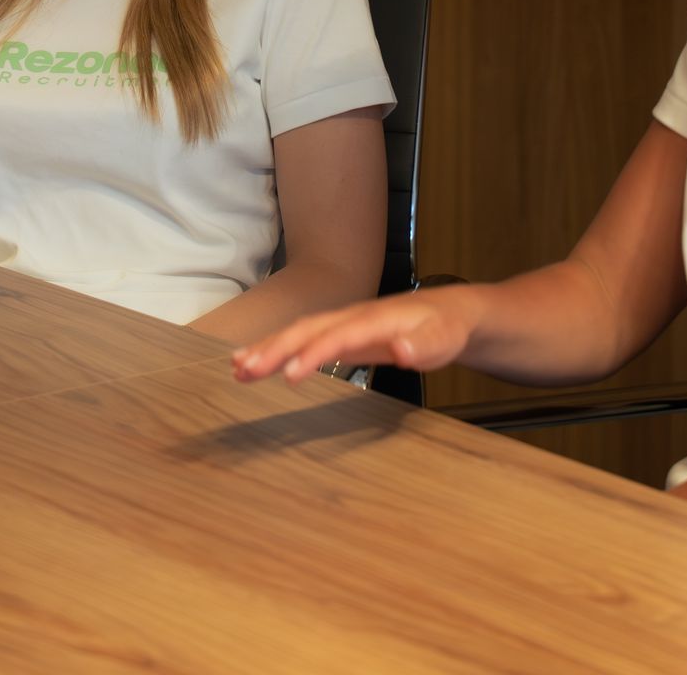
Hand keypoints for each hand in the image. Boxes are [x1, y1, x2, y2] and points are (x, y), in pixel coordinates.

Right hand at [230, 290, 479, 385]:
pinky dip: (275, 350)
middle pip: (308, 330)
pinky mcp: (338, 335)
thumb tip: (405, 352)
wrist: (449, 312)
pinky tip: (252, 365)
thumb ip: (426, 344)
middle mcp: (352, 317)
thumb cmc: (444, 328)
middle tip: (245, 369)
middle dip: (276, 348)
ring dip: (268, 349)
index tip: (290, 374)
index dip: (315, 353)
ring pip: (298, 332)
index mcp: (376, 319)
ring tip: (237, 368)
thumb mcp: (445, 338)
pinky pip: (301, 340)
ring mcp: (342, 324)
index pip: (340, 336)